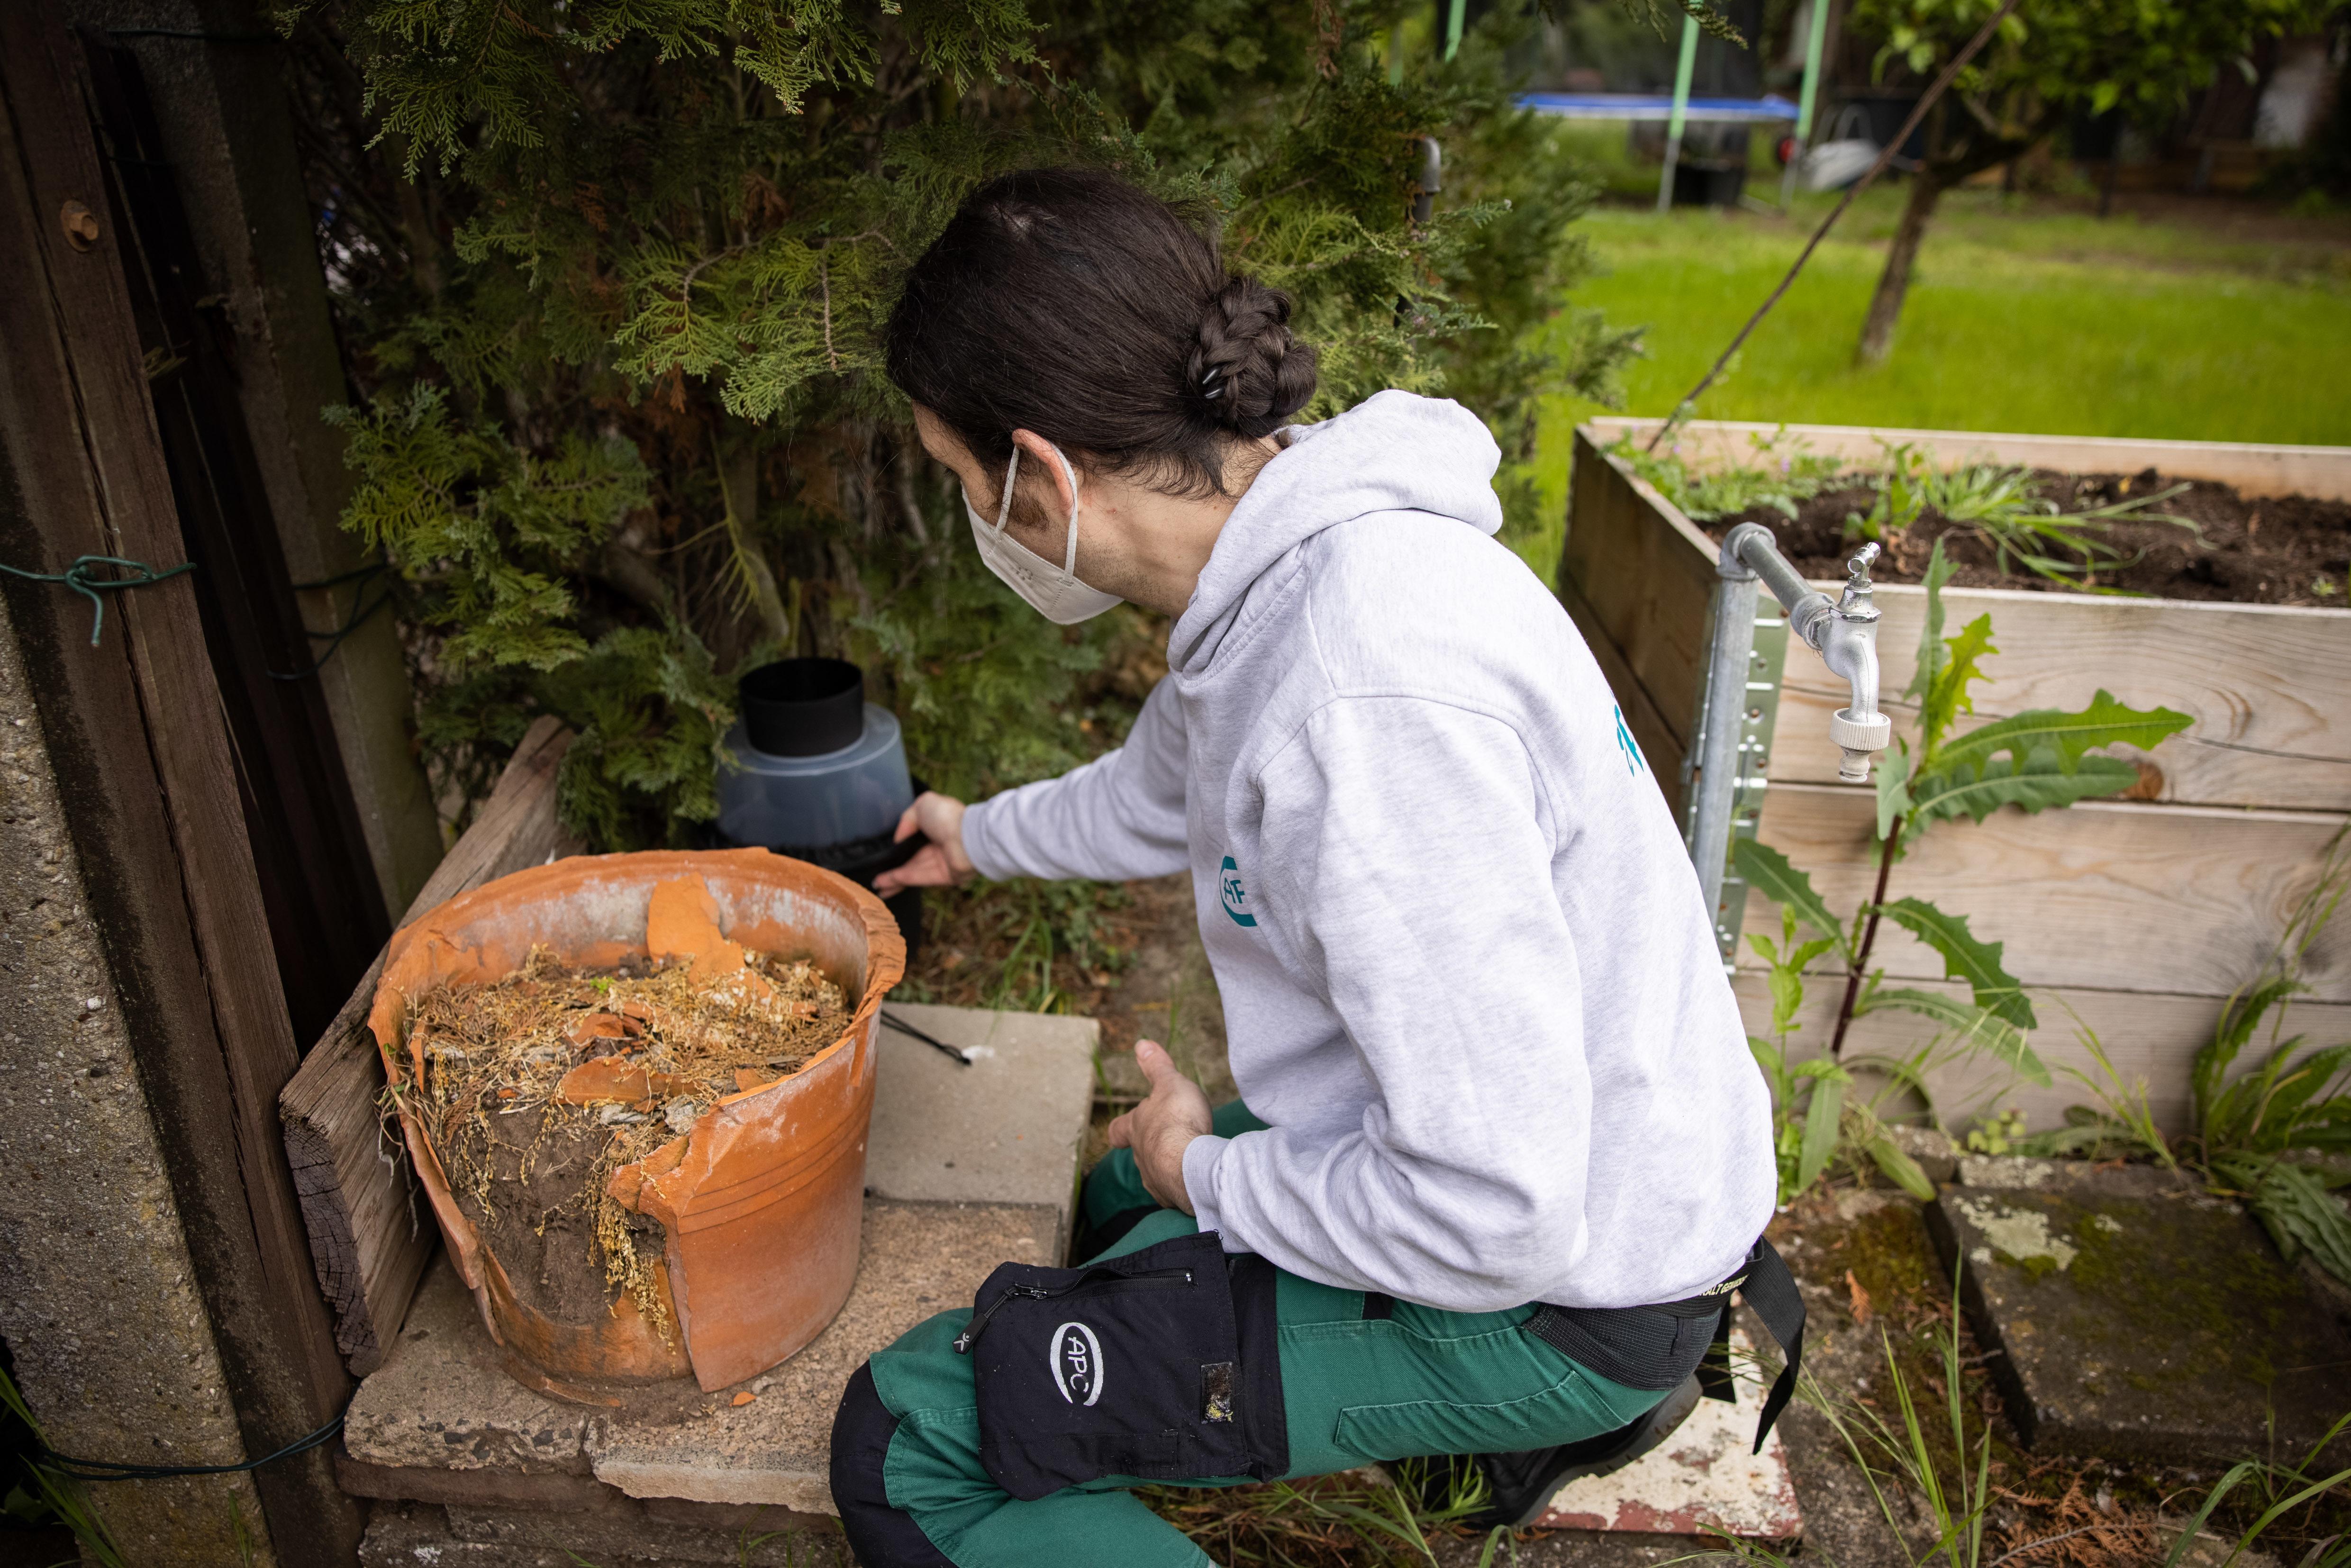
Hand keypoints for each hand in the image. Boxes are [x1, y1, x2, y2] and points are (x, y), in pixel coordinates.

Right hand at [874, 791, 973, 895]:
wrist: (967, 838)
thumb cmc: (947, 817)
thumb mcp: (923, 805)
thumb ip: (907, 819)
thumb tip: (898, 839)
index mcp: (938, 826)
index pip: (916, 837)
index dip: (900, 844)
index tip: (883, 849)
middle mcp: (939, 845)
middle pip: (912, 859)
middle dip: (894, 866)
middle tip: (875, 872)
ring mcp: (941, 863)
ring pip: (912, 871)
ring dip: (892, 878)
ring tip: (875, 885)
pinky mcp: (942, 877)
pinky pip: (917, 879)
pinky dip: (899, 881)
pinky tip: (882, 884)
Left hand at [1104, 1040, 1213, 1214]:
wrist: (1192, 1164)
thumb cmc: (1179, 1120)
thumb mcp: (1169, 1083)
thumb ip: (1156, 1067)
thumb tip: (1141, 1044)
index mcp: (1136, 1128)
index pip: (1119, 1129)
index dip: (1119, 1128)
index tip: (1117, 1132)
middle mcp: (1141, 1156)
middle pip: (1140, 1152)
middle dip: (1151, 1147)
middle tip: (1165, 1142)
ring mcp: (1155, 1179)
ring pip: (1156, 1173)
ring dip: (1167, 1166)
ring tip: (1184, 1161)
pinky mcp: (1174, 1197)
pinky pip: (1176, 1191)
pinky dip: (1182, 1184)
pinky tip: (1194, 1181)